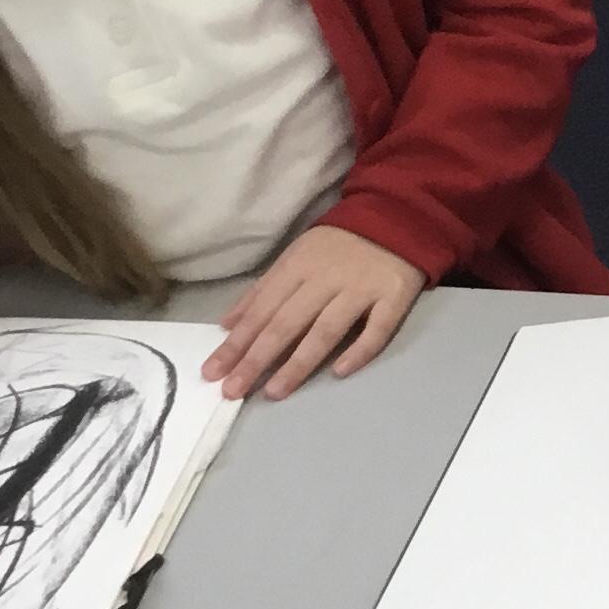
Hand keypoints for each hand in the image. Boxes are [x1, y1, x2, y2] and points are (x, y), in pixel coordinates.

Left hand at [206, 226, 425, 400]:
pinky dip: (360, 350)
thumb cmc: (338, 245)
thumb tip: (226, 325)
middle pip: (287, 323)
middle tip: (233, 390)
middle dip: (256, 358)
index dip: (237, 342)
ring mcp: (361, 288)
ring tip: (274, 392)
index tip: (213, 373)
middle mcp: (326, 279)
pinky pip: (377, 328)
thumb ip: (262, 291)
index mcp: (298, 267)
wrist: (396, 216)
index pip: (262, 310)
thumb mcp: (294, 257)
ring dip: (299, 362)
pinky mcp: (394, 296)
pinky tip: (339, 372)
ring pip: (326, 329)